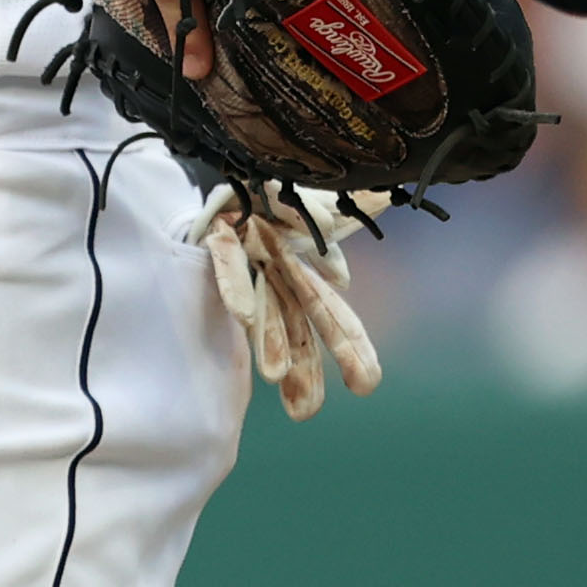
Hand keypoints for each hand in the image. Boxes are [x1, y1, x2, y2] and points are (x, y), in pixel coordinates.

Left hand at [197, 185, 385, 418]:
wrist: (228, 172)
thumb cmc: (274, 193)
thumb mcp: (316, 205)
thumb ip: (339, 226)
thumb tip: (348, 270)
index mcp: (303, 273)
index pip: (331, 317)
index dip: (350, 348)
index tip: (366, 387)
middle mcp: (276, 278)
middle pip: (296, 329)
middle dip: (305, 369)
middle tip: (306, 414)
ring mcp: (249, 262)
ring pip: (263, 310)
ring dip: (271, 341)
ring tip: (275, 378)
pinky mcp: (221, 237)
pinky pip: (228, 263)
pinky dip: (237, 286)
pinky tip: (244, 317)